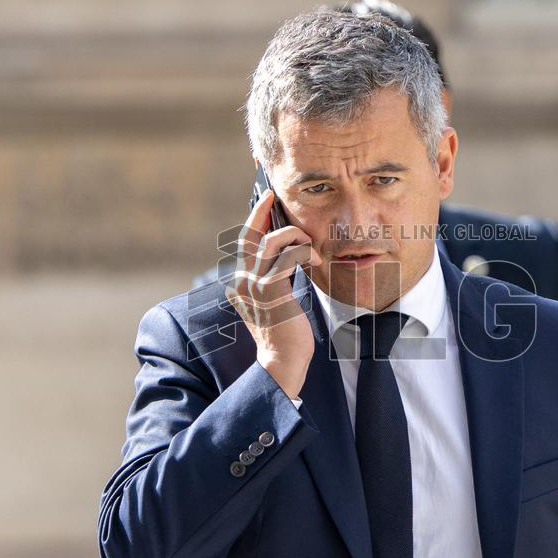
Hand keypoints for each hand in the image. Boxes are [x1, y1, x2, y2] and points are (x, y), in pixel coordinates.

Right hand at [227, 189, 321, 399]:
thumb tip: (286, 255)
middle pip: (249, 235)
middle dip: (262, 212)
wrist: (283, 362)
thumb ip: (272, 279)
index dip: (254, 220)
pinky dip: (303, 251)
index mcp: (240, 283)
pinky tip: (316, 260)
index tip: (265, 201)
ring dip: (295, 236)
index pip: (244, 243)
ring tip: (310, 246)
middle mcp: (241, 282)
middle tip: (274, 195)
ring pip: (271, 242)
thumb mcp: (275, 302)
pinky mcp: (271, 291)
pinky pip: (287, 256)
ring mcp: (253, 286)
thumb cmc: (285, 333)